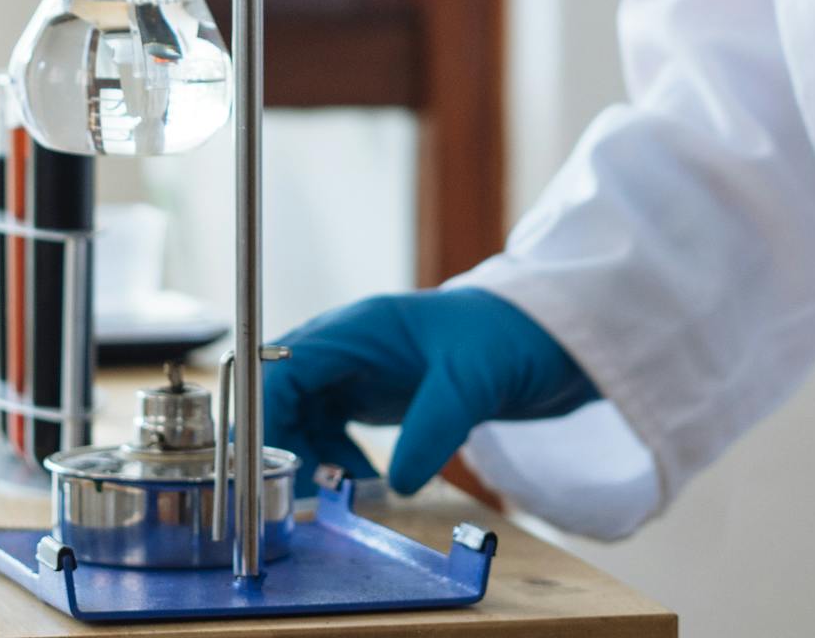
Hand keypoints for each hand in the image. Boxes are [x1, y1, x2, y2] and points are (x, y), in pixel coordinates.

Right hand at [262, 289, 596, 499]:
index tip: (263, 458)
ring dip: (305, 450)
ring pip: (303, 409)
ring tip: (332, 488)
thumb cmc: (511, 338)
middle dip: (278, 435)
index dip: (265, 409)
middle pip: (283, 387)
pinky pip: (331, 424)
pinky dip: (332, 454)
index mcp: (363, 326)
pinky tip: (359, 478)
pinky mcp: (379, 391)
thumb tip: (394, 484)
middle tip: (291, 485)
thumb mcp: (473, 382)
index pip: (287, 363)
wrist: (551, 338)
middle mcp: (353, 343)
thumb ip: (433, 429)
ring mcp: (364, 367)